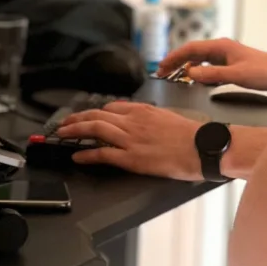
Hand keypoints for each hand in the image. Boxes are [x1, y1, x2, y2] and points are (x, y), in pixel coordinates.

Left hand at [57, 102, 202, 180]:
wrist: (202, 147)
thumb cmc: (192, 136)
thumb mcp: (168, 118)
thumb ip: (151, 117)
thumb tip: (142, 120)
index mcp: (143, 111)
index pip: (111, 107)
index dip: (94, 112)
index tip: (86, 116)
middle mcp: (133, 121)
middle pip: (97, 115)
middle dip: (77, 118)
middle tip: (65, 123)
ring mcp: (131, 139)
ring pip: (95, 129)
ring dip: (75, 131)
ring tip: (64, 134)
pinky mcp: (132, 158)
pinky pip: (102, 153)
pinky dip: (86, 154)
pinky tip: (77, 155)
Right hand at [157, 38, 266, 89]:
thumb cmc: (264, 71)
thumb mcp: (236, 75)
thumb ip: (212, 74)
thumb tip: (190, 73)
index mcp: (221, 46)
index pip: (190, 49)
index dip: (174, 57)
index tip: (161, 66)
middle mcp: (221, 48)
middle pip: (192, 52)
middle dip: (176, 62)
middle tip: (161, 73)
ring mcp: (225, 55)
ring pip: (199, 59)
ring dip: (185, 66)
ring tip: (172, 76)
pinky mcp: (230, 63)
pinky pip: (207, 65)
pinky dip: (197, 71)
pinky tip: (194, 79)